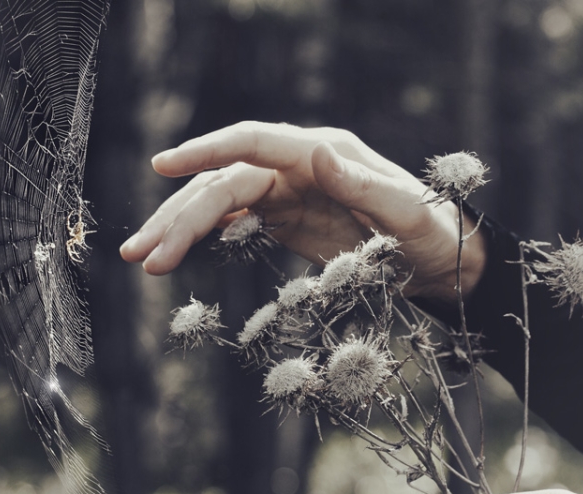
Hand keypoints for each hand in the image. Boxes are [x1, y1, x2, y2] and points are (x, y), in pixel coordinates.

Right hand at [120, 121, 484, 302]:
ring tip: (141, 259)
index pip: (253, 143)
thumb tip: (317, 155)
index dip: (206, 151)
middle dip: (179, 216)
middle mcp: (297, 167)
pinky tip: (170, 255)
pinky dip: (200, 237)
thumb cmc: (433, 233)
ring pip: (218, 203)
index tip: (162, 167)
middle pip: (224, 182)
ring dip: (179, 229)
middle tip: (141, 254)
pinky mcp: (283, 221)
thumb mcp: (408, 214)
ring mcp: (287, 194)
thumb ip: (365, 187)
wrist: (441, 260)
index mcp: (323, 153)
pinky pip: (231, 223)